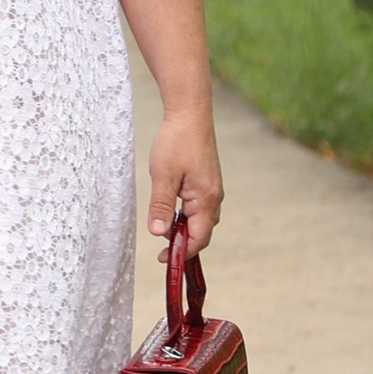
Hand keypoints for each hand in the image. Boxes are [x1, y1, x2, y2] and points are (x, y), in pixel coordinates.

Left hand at [148, 107, 222, 252]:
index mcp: (206, 199)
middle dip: (183, 244)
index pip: (198, 238)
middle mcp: (214, 198)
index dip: (182, 252)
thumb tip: (158, 234)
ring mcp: (212, 190)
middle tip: (160, 249)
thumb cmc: (177, 142)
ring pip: (200, 220)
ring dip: (183, 229)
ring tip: (162, 230)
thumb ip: (161, 206)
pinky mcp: (206, 182)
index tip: (163, 259)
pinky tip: (171, 211)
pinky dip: (186, 217)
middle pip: (201, 232)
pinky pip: (199, 208)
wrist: (190, 114)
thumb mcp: (163, 175)